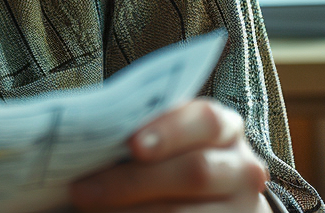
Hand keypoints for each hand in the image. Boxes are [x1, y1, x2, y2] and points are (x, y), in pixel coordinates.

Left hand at [67, 99, 269, 210]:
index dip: (169, 131)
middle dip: (133, 182)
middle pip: (194, 172)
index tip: (132, 144)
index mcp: (224, 127)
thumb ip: (143, 131)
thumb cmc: (176, 155)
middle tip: (82, 190)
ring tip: (88, 210)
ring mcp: (243, 208)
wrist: (220, 199)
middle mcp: (241, 167)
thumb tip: (90, 132)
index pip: (204, 120)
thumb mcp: (170, 136)